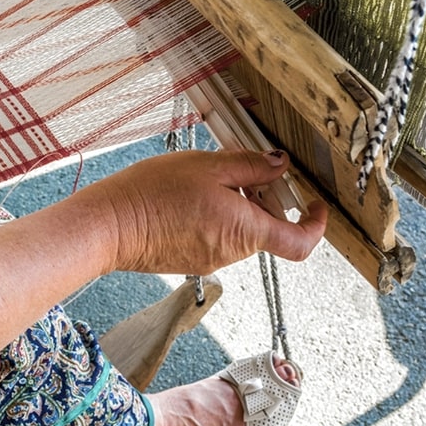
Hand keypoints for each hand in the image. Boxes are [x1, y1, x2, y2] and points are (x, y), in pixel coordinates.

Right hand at [82, 149, 326, 275]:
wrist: (109, 224)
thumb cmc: (152, 195)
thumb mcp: (208, 166)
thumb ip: (250, 166)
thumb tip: (279, 166)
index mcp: (245, 230)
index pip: (300, 242)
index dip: (316, 224)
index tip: (315, 205)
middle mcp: (232, 252)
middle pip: (266, 229)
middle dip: (263, 199)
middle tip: (242, 170)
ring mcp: (209, 259)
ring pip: (239, 231)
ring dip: (235, 205)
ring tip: (204, 180)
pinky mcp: (189, 259)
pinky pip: (214, 236)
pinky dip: (213, 216)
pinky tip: (187, 197)